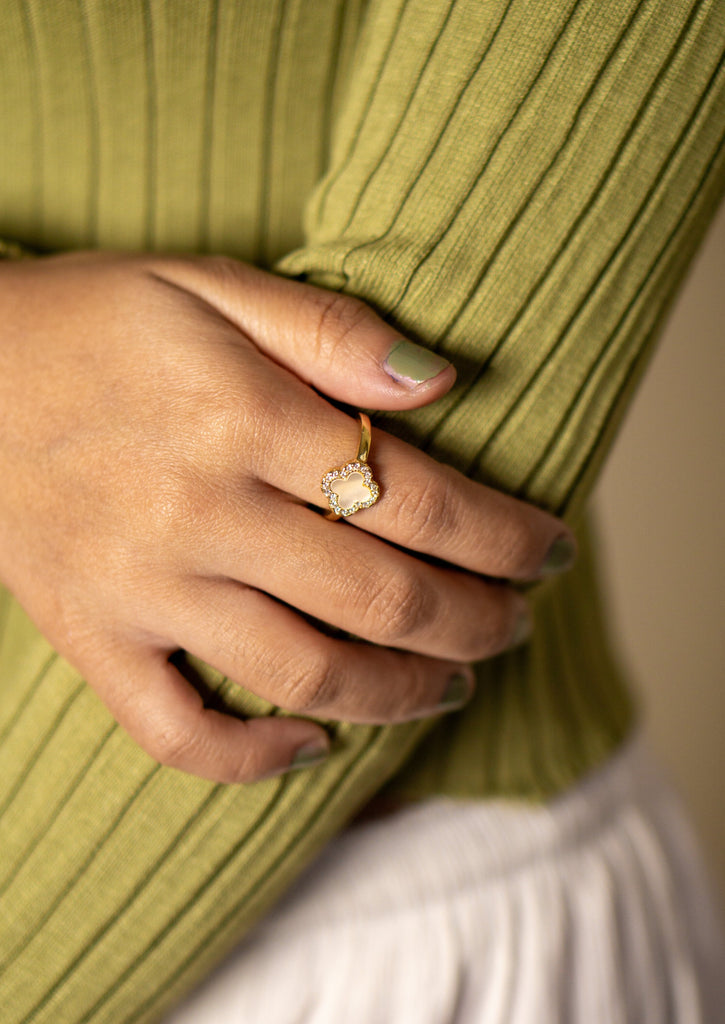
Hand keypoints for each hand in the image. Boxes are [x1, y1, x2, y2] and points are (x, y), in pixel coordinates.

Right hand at [0, 252, 575, 782]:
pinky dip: (257, 758)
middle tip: (516, 620)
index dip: (508, 537)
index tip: (550, 550)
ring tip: (454, 682)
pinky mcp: (93, 640)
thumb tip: (442, 383)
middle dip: (479, 621)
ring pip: (305, 673)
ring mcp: (141, 588)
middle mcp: (198, 513)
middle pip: (382, 597)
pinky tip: (316, 741)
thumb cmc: (94, 323)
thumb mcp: (210, 286)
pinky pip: (179, 734)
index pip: (419, 499)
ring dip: (404, 692)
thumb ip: (330, 330)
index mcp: (241, 416)